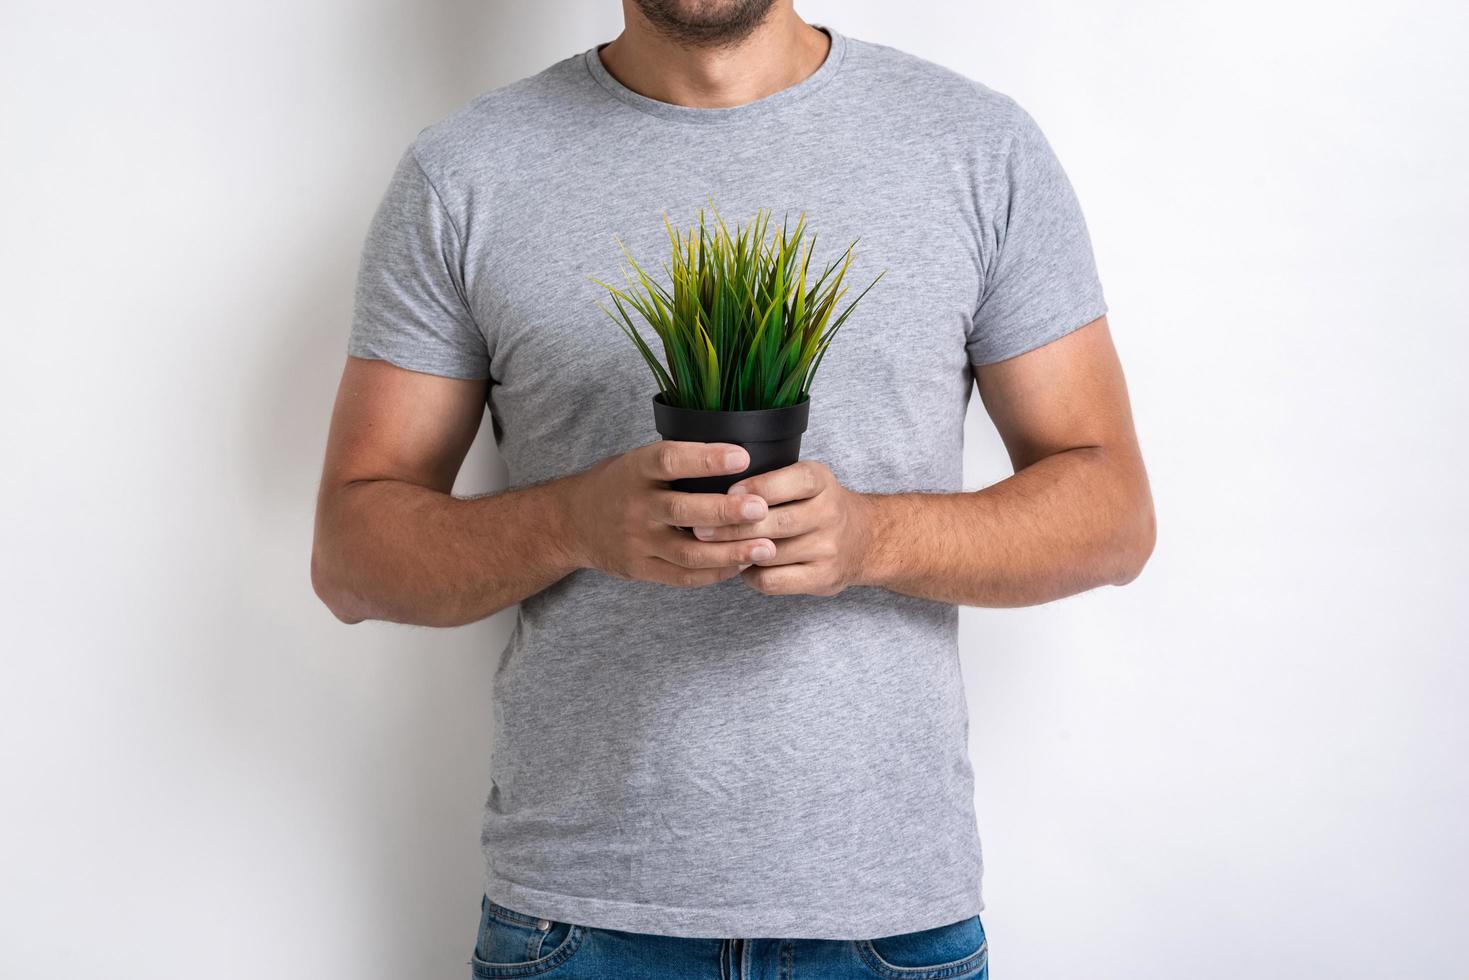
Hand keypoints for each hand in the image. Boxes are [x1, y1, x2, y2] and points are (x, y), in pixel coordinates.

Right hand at [562, 440, 777, 587]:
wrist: (572, 522)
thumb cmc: (619, 484)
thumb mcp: (637, 460)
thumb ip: (677, 461)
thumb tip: (738, 454)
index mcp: (635, 470)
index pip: (670, 460)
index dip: (706, 459)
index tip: (742, 457)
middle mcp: (635, 506)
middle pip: (682, 510)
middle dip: (725, 511)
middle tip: (761, 509)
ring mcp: (636, 541)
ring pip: (687, 551)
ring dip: (729, 551)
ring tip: (765, 547)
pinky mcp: (640, 569)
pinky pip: (682, 576)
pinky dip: (714, 573)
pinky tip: (741, 564)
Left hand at [690, 460, 873, 596]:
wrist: (863, 540)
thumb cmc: (816, 505)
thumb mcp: (804, 479)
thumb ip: (769, 479)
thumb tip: (712, 487)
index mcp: (821, 480)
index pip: (793, 481)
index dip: (758, 488)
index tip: (729, 492)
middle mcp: (829, 513)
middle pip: (774, 522)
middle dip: (733, 526)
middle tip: (700, 528)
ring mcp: (828, 548)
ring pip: (769, 554)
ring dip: (736, 552)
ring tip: (713, 548)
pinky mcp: (822, 577)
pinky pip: (774, 580)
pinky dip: (750, 574)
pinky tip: (742, 566)